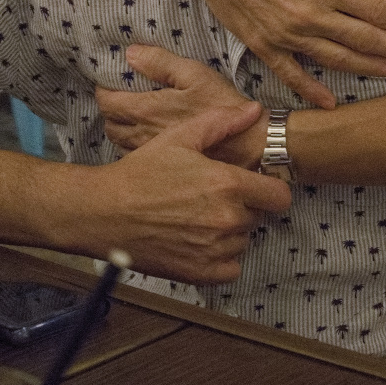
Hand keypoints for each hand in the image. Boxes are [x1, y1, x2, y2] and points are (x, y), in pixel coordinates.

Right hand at [72, 101, 289, 283]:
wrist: (106, 212)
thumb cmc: (142, 172)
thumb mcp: (180, 137)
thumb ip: (221, 123)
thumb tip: (254, 111)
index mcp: (228, 184)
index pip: (279, 196)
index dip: (269, 188)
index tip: (254, 185)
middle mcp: (227, 219)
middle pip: (258, 216)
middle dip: (243, 205)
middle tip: (214, 196)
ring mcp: (215, 250)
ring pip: (243, 240)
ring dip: (230, 230)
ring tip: (200, 215)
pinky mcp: (202, 274)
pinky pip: (231, 267)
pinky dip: (221, 257)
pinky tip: (200, 240)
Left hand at [96, 44, 265, 168]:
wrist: (246, 145)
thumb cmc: (222, 106)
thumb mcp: (195, 74)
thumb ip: (160, 62)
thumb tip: (131, 54)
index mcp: (147, 109)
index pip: (107, 102)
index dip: (103, 90)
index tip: (110, 82)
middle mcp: (142, 134)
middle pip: (109, 124)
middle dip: (110, 110)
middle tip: (121, 97)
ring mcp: (151, 152)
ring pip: (119, 141)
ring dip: (121, 127)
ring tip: (133, 116)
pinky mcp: (162, 164)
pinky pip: (135, 154)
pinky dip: (133, 143)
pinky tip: (148, 135)